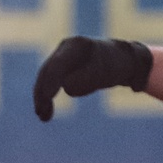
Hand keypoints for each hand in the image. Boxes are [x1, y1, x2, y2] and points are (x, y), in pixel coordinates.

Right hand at [31, 36, 153, 120]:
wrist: (121, 59)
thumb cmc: (115, 66)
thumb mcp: (104, 73)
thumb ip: (86, 79)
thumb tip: (67, 87)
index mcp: (78, 46)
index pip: (58, 64)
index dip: (51, 80)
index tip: (48, 97)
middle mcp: (66, 47)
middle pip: (47, 71)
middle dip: (42, 92)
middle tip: (41, 113)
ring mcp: (62, 55)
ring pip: (46, 77)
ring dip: (42, 97)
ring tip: (44, 117)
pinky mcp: (61, 66)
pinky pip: (49, 81)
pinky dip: (46, 96)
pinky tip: (45, 113)